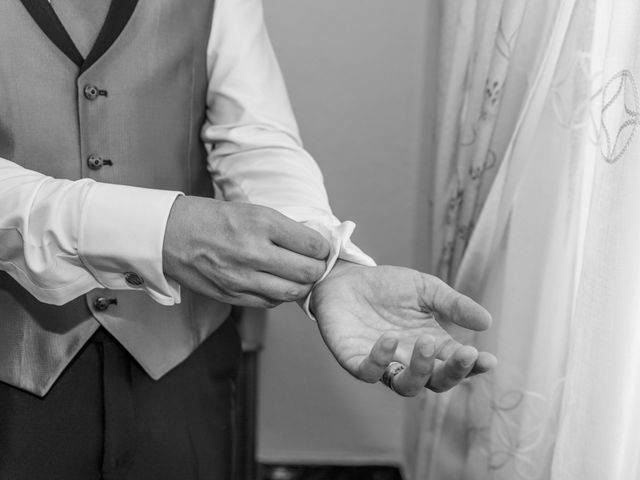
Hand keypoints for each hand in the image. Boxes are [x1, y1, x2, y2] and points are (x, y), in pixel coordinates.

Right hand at [162, 196, 329, 307]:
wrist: (169, 234)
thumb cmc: (211, 218)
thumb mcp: (251, 210)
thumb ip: (283, 229)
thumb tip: (314, 244)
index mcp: (261, 223)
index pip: (312, 244)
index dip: (323, 248)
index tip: (321, 247)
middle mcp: (253, 252)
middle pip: (307, 272)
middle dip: (318, 269)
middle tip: (315, 264)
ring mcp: (241, 278)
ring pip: (292, 293)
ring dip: (302, 285)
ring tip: (298, 276)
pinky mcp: (231, 295)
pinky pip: (270, 302)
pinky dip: (280, 295)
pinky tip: (276, 283)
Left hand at [310, 261, 496, 395]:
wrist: (346, 277)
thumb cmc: (387, 286)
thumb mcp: (425, 288)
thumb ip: (453, 304)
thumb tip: (487, 322)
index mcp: (431, 345)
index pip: (457, 364)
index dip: (474, 366)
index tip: (489, 359)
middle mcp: (409, 360)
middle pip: (436, 382)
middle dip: (453, 372)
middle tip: (465, 354)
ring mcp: (383, 363)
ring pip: (407, 386)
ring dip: (421, 370)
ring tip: (427, 342)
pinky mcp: (355, 361)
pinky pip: (370, 372)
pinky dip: (380, 360)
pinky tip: (389, 337)